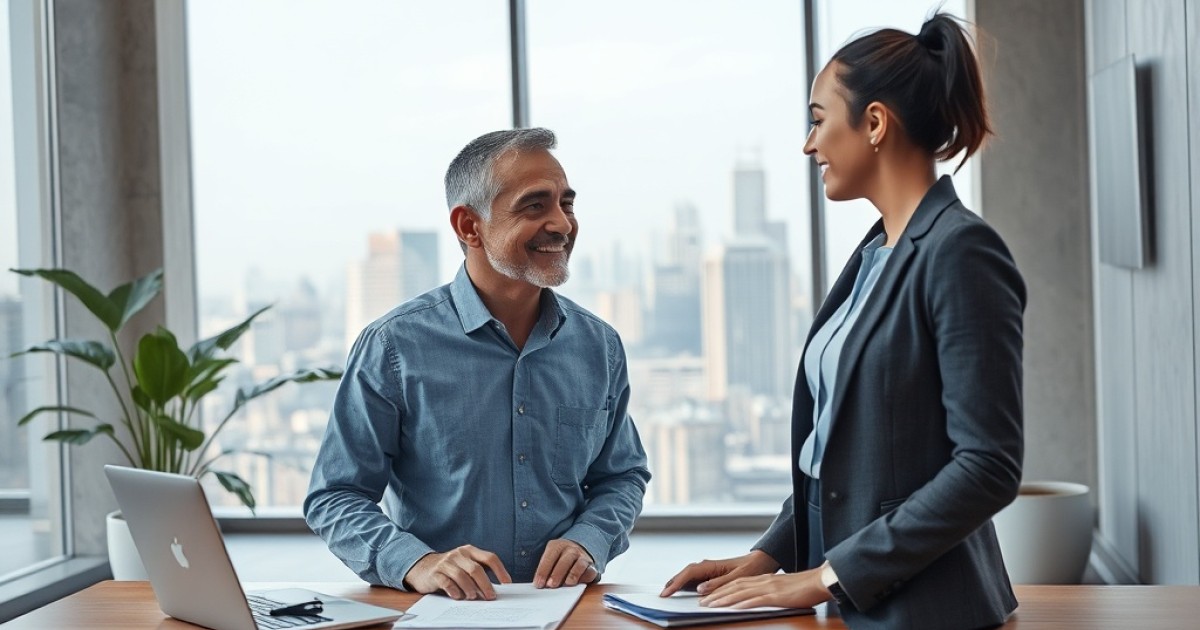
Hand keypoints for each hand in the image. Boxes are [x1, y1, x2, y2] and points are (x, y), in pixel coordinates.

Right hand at [403, 545, 511, 599]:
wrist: (423, 567)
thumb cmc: (450, 568)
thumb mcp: (465, 565)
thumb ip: (477, 573)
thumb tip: (492, 590)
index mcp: (470, 551)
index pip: (489, 557)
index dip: (500, 570)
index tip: (507, 583)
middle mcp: (459, 554)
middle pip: (476, 569)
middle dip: (485, 584)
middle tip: (491, 596)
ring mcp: (446, 562)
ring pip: (462, 576)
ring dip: (470, 588)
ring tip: (474, 597)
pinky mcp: (435, 573)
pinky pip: (446, 582)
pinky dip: (454, 590)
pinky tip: (458, 596)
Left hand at [534, 539, 597, 587]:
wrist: (579, 552)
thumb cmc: (559, 560)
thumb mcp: (549, 559)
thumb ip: (544, 570)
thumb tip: (538, 585)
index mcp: (557, 546)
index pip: (550, 557)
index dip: (543, 571)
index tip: (538, 583)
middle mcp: (571, 549)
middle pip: (564, 560)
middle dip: (557, 573)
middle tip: (550, 585)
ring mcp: (582, 557)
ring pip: (579, 564)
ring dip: (573, 574)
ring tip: (567, 584)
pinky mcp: (592, 567)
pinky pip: (590, 571)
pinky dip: (585, 578)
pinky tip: (579, 584)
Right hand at [660, 550, 779, 596]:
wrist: (760, 562)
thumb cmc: (750, 568)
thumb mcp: (737, 578)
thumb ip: (718, 583)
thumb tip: (699, 589)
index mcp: (712, 565)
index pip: (688, 573)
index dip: (676, 583)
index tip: (667, 592)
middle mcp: (707, 566)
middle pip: (685, 574)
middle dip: (672, 583)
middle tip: (662, 595)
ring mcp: (708, 570)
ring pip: (688, 576)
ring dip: (677, 583)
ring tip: (667, 593)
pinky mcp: (710, 574)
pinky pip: (694, 579)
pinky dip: (685, 584)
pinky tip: (681, 590)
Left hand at [698, 566, 830, 608]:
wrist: (820, 580)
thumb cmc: (805, 587)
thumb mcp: (783, 588)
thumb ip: (770, 592)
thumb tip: (760, 599)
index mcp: (764, 579)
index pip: (737, 584)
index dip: (722, 590)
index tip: (709, 596)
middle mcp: (763, 581)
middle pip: (734, 587)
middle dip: (717, 595)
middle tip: (702, 602)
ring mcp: (769, 588)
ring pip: (741, 593)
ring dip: (724, 600)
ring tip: (710, 606)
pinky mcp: (777, 596)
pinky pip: (757, 600)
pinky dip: (743, 604)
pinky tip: (734, 608)